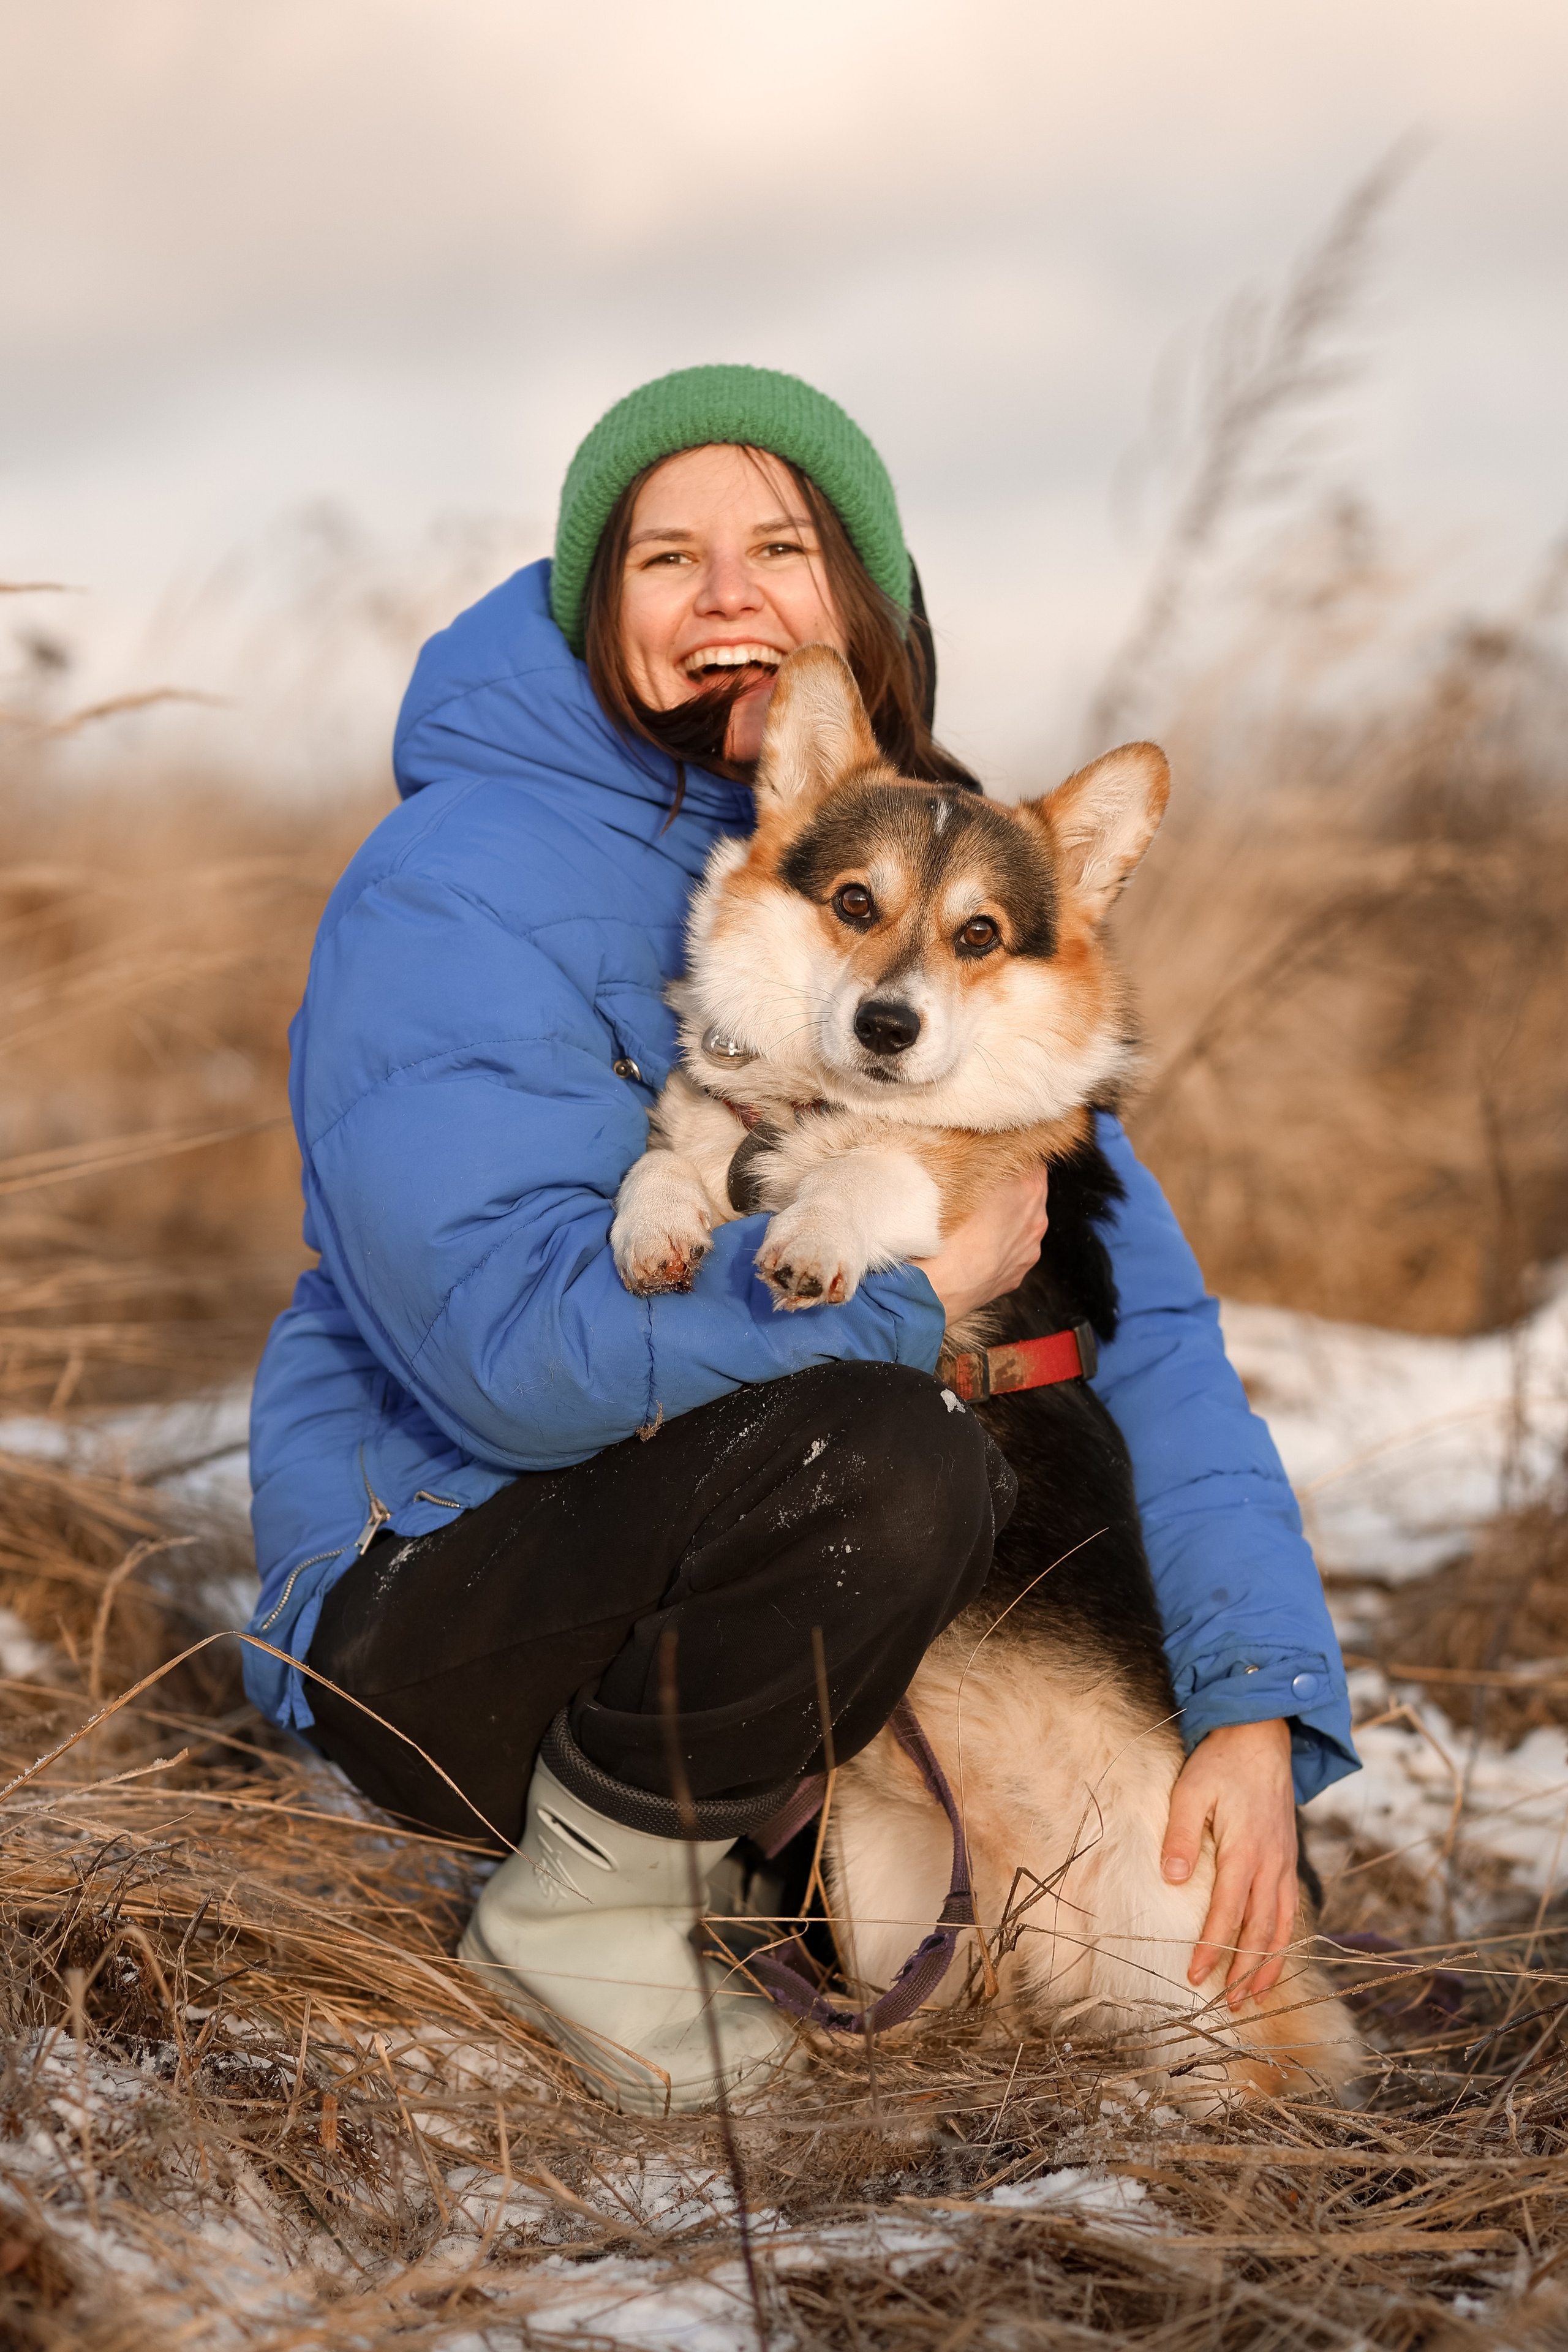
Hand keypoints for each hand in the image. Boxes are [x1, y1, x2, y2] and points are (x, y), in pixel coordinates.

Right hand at [913, 1168, 1049, 1321]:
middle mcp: (1037, 1221)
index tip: (995, 1158)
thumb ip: (983, 1164)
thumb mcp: (963, 1180)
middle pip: (1030, 1194)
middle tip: (980, 1189)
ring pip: (1021, 1226)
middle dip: (1010, 1190)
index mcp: (1029, 1190)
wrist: (937, 1287)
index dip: (1013, 1158)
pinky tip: (975, 1249)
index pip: (1031, 1161)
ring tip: (974, 1224)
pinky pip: (1011, 1254)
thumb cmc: (945, 1230)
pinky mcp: (1016, 1275)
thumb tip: (987, 1152)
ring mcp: (1029, 1251)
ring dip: (1005, 1221)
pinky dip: (998, 1249)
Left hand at [1162, 1719, 1297, 2007]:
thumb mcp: (1191, 1790)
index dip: (1213, 1948)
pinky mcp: (1289, 1858)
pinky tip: (1274, 1953)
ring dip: (1268, 1962)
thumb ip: (1181, 1835)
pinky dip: (1284, 1937)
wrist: (1262, 1737)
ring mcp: (1284, 1862)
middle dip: (1245, 1970)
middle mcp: (1271, 1864)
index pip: (1227, 1912)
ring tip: (1255, 1995)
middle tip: (1230, 2004)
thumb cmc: (1222, 1763)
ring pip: (1281, 1925)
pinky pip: (1290, 1907)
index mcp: (1245, 1851)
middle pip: (1260, 1930)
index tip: (1195, 1976)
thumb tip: (1172, 1878)